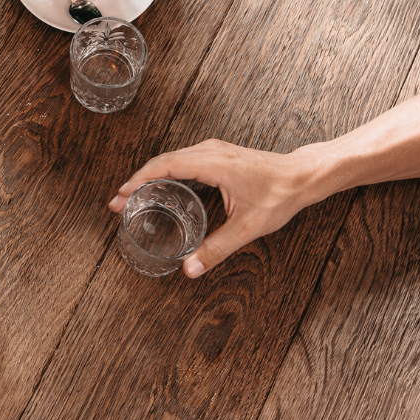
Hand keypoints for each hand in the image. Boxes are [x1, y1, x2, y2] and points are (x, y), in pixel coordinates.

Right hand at [107, 139, 328, 277]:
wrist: (302, 176)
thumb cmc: (281, 194)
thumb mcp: (248, 226)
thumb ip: (217, 248)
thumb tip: (190, 268)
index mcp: (214, 163)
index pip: (165, 166)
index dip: (139, 180)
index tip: (120, 195)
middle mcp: (211, 151)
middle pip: (163, 161)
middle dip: (137, 181)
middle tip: (117, 203)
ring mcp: (215, 151)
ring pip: (172, 158)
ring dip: (150, 176)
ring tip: (132, 196)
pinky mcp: (218, 155)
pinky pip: (183, 159)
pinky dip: (166, 172)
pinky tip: (161, 188)